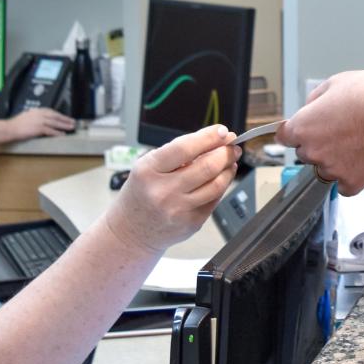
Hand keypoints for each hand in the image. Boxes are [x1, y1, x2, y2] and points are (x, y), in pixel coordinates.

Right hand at [9, 106, 75, 137]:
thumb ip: (34, 116)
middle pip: (55, 116)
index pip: (51, 111)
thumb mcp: (26, 116)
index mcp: (36, 111)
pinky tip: (62, 134)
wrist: (9, 128)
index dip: (59, 114)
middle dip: (65, 119)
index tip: (65, 117)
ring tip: (71, 127)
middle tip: (72, 121)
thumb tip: (40, 119)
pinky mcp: (38, 128)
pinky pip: (50, 130)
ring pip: (55, 123)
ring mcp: (39, 121)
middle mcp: (39, 114)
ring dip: (64, 125)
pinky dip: (57, 133)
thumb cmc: (15, 124)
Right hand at [99, 124, 239, 253]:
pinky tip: (221, 179)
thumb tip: (214, 141)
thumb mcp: (147, 167)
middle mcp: (163, 191)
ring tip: (230, 161)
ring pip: (216, 185)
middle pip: (207, 167)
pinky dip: (221, 186)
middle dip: (225, 153)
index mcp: (149, 171)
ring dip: (228, 169)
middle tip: (233, 146)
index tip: (223, 131)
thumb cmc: (140, 194)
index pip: (185, 148)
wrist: (130, 232)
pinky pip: (214, 200)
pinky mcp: (191, 224)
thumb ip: (177, 154)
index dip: (209, 138)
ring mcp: (178, 210)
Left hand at [280, 71, 363, 193]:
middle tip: (340, 132)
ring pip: (324, 170)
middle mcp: (313, 151)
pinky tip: (361, 160)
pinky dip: (351, 177)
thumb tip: (311, 109)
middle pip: (305, 153)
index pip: (284, 136)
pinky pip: (344, 185)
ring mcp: (332, 169)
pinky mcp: (352, 182)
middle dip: (318, 144)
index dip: (295, 131)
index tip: (302, 131)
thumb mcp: (335, 83)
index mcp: (303, 126)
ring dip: (334, 161)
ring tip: (356, 143)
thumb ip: (315, 100)